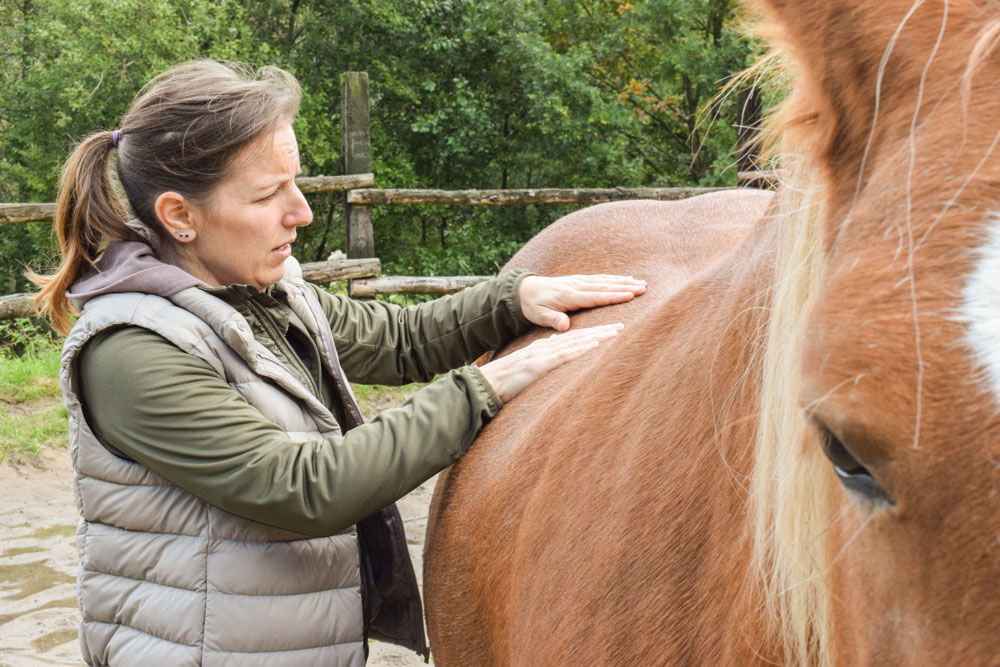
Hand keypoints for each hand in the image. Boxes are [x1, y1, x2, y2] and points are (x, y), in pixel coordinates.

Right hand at [480, 323, 622, 402]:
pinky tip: (593, 346)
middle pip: (578, 336)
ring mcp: (542, 355)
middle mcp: (545, 347)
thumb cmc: (507, 379)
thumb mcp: (529, 365)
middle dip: (601, 331)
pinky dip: (579, 350)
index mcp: (544, 348)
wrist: (488, 384)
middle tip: (622, 325)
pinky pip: (562, 357)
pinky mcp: (538, 366)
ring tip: (615, 332)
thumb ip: (543, 355)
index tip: (611, 329)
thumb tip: (554, 347)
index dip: (593, 333)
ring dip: (596, 337)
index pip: (573, 338)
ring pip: (574, 343)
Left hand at [518, 274, 646, 331]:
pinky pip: (600, 278)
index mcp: (569, 296)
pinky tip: (626, 279)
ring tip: (641, 283)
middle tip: (644, 288)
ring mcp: (579, 281)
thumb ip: (553, 320)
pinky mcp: (579, 280)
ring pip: (605, 281)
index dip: (613, 296)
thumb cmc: (533, 306)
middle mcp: (576, 286)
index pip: (595, 297)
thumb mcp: (539, 316)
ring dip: (624, 281)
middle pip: (605, 286)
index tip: (629, 296)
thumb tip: (564, 327)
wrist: (525, 290)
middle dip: (625, 287)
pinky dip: (615, 278)